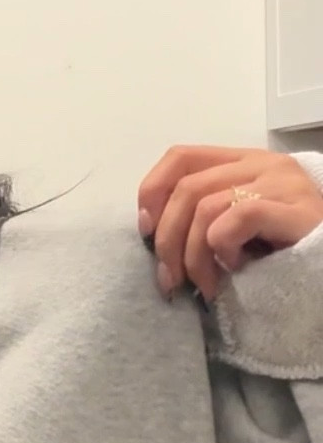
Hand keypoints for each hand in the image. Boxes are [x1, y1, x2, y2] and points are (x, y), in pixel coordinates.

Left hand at [136, 145, 322, 304]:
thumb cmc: (287, 252)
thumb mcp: (239, 228)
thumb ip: (205, 216)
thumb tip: (153, 234)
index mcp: (244, 162)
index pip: (181, 157)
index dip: (152, 191)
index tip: (145, 232)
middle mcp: (262, 164)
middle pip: (186, 189)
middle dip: (167, 241)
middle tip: (171, 281)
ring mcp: (282, 184)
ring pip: (205, 207)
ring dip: (193, 256)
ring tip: (205, 286)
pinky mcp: (297, 210)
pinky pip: (236, 220)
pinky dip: (223, 248)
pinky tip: (236, 268)